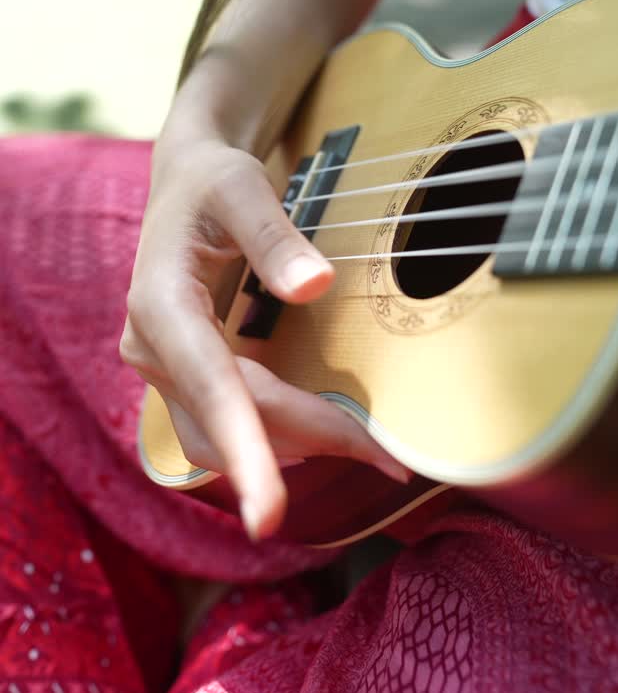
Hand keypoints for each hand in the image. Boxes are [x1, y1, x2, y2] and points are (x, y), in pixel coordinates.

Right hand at [120, 135, 408, 540]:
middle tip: (389, 460)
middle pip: (230, 419)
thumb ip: (273, 236)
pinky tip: (332, 431)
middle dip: (307, 442)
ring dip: (295, 448)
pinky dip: (281, 434)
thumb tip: (316, 286)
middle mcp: (153, 348)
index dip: (244, 449)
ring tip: (372, 451)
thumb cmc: (213, 180)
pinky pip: (231, 423)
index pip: (209, 385)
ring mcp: (167, 369)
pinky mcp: (189, 376)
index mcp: (159, 303)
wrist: (186, 179)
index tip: (270, 513)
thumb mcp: (241, 187)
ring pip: (226, 436)